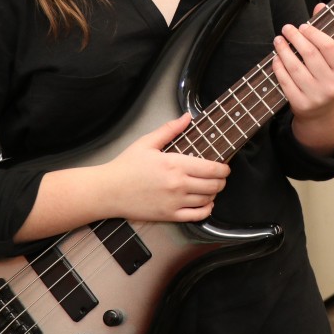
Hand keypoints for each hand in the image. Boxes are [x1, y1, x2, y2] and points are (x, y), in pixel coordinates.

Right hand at [99, 114, 230, 222]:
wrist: (109, 191)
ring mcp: (175, 202)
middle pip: (214, 185)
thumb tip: (187, 117)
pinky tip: (206, 203)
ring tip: (212, 187)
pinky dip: (207, 210)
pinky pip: (197, 216)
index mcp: (175, 164)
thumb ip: (170, 130)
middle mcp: (178, 184)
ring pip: (208, 200)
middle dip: (222, 180)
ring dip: (215, 193)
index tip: (225, 166)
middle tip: (221, 176)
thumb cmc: (126, 166)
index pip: (212, 168)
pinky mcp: (169, 215)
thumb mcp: (146, 142)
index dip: (224, 168)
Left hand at [272, 4, 333, 155]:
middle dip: (296, 38)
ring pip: (295, 67)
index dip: (315, 34)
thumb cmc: (326, 80)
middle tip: (287, 28)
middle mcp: (332, 86)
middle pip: (310, 55)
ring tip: (278, 40)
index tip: (303, 26)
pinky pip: (285, 81)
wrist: (321, 114)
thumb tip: (320, 5)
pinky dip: (278, 67)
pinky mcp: (300, 104)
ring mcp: (316, 96)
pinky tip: (276, 57)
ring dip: (283, 50)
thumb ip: (326, 33)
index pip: (330, 48)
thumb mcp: (332, 61)